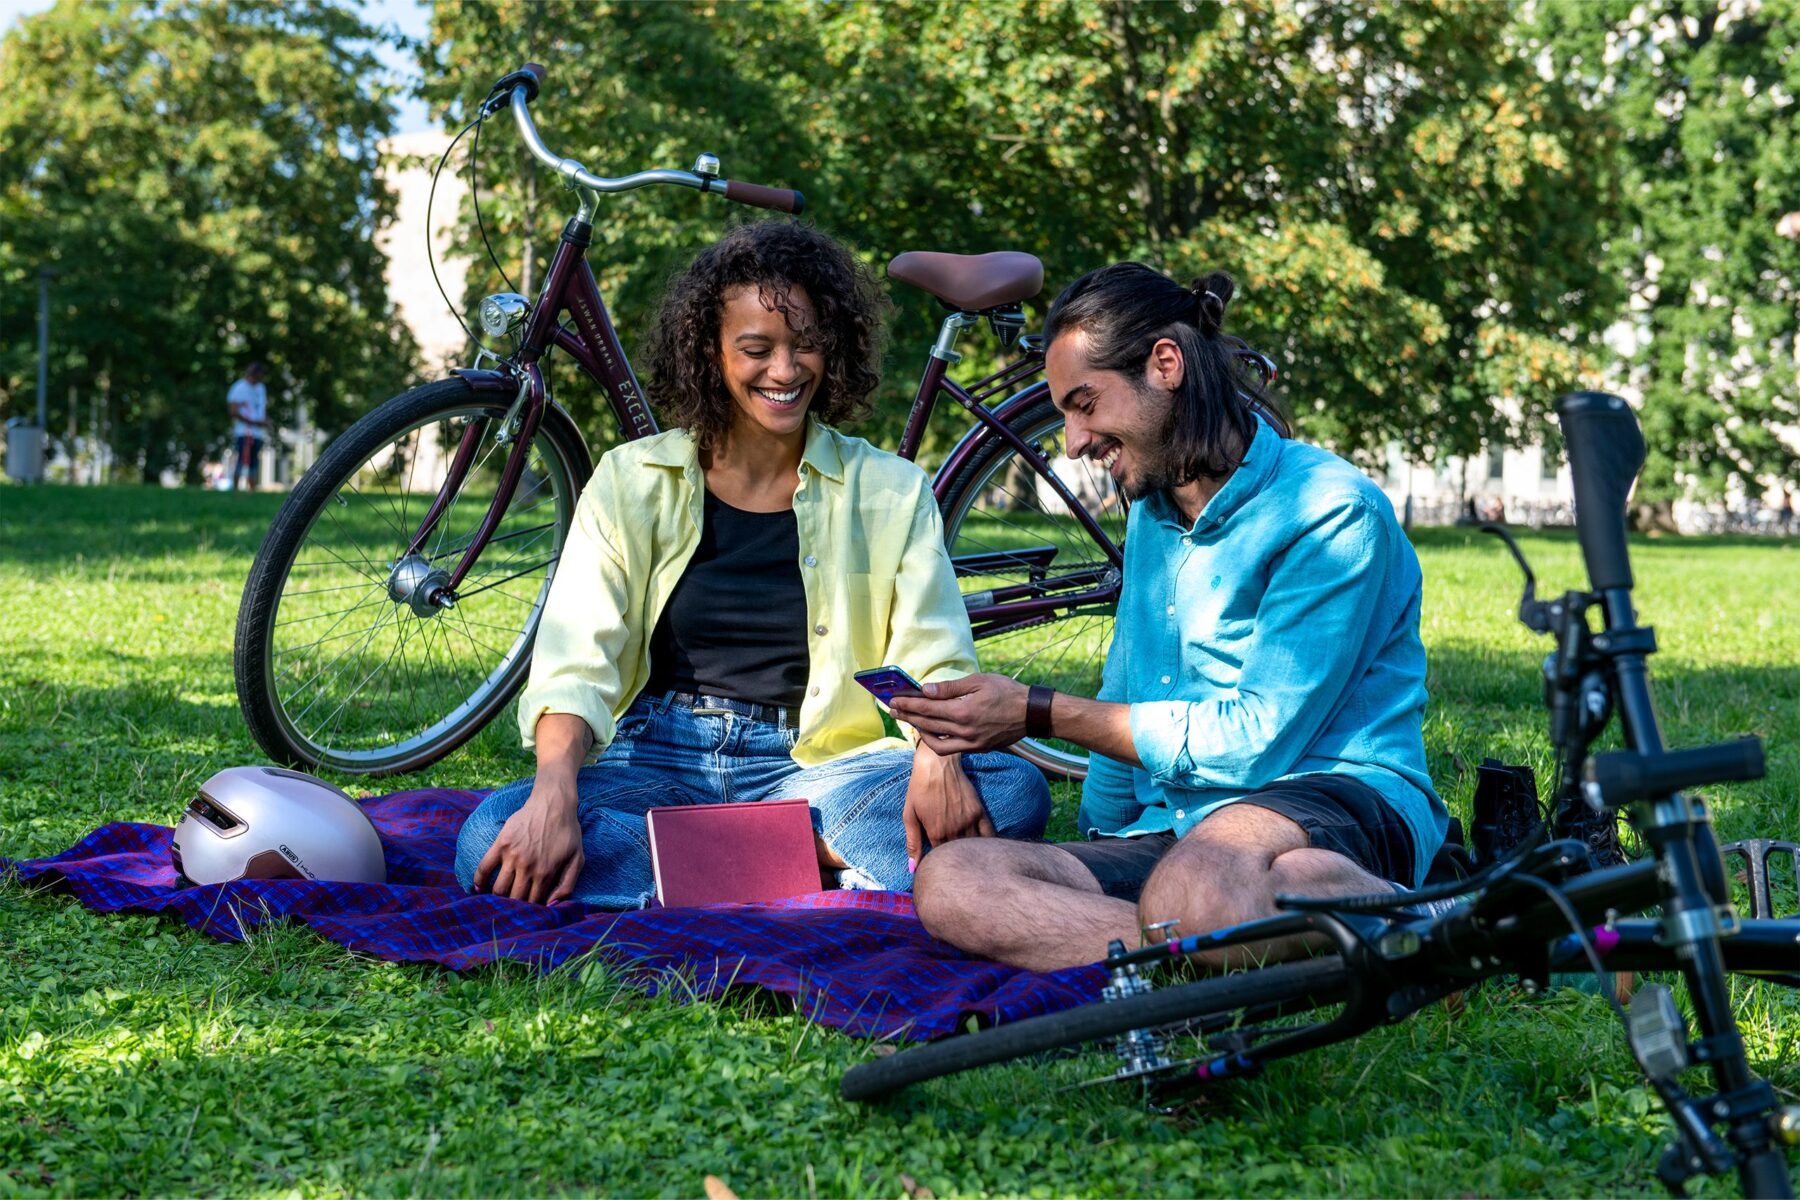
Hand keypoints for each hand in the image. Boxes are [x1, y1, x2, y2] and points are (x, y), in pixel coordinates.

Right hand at [472, 782, 583, 903]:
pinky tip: (478, 888)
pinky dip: (478, 880)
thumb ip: (567, 885)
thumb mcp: (577, 859)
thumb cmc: (567, 832)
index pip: (534, 902)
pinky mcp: (501, 843)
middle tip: (513, 906)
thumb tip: (551, 906)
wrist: (553, 804)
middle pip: (515, 898)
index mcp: (546, 873)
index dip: (531, 908)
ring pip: (499, 888)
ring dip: (498, 896)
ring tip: (499, 898)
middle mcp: (527, 867)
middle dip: (515, 906)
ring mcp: (512, 855)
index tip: (529, 909)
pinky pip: (484, 867)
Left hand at [889, 672, 1029, 753]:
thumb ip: (950, 687)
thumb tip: (926, 689)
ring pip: (935, 741)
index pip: (927, 708)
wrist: (1031, 713)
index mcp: (963, 711)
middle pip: (927, 725)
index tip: (894, 700)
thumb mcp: (979, 681)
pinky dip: (936, 741)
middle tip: (893, 709)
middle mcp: (964, 730)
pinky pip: (949, 749)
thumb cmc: (1007, 692)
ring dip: (920, 731)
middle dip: (908, 716)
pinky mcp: (976, 748)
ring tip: (910, 721)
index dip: (908, 704)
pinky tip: (930, 732)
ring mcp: (970, 743)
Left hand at [902, 746, 995, 864]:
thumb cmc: (919, 788)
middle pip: (957, 855)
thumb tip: (912, 868)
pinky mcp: (979, 812)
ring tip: (968, 862)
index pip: (939, 859)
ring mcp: (969, 821)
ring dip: (970, 855)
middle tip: (953, 865)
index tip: (937, 865)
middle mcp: (954, 829)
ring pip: (972, 848)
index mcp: (936, 832)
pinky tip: (984, 852)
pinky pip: (988, 835)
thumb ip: (912, 842)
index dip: (938, 863)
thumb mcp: (909, 815)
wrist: (937, 764)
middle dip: (954, 862)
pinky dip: (987, 845)